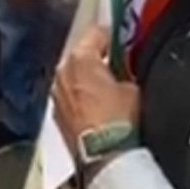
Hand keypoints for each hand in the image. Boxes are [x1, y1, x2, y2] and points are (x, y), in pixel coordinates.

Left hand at [53, 26, 140, 156]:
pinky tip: (95, 106)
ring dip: (86, 77)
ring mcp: (56, 94)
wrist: (104, 156)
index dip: (111, 34)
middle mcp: (63, 72)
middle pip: (80, 54)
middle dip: (96, 57)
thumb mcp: (133, 88)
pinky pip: (69, 96)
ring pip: (72, 76)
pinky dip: (79, 96)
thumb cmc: (117, 121)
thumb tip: (123, 73)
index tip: (120, 38)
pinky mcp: (56, 114)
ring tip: (106, 87)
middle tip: (115, 63)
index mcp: (81, 58)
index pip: (96, 33)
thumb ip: (125, 72)